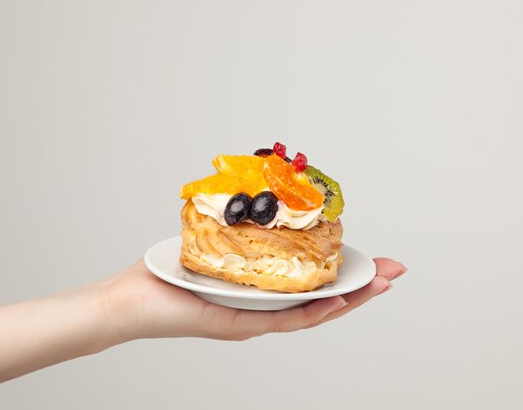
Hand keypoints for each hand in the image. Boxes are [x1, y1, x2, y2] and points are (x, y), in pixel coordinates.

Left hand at [104, 258, 406, 341]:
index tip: (372, 258)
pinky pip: (284, 320)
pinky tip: (339, 301)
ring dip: (350, 299)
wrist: (128, 302)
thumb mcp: (209, 243)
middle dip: (361, 285)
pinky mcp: (238, 326)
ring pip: (312, 312)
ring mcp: (253, 321)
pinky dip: (315, 311)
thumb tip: (255, 196)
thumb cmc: (164, 273)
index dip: (345, 272)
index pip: (311, 282)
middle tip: (394, 271)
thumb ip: (236, 228)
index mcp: (260, 291)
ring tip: (380, 284)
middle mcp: (262, 309)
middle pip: (322, 299)